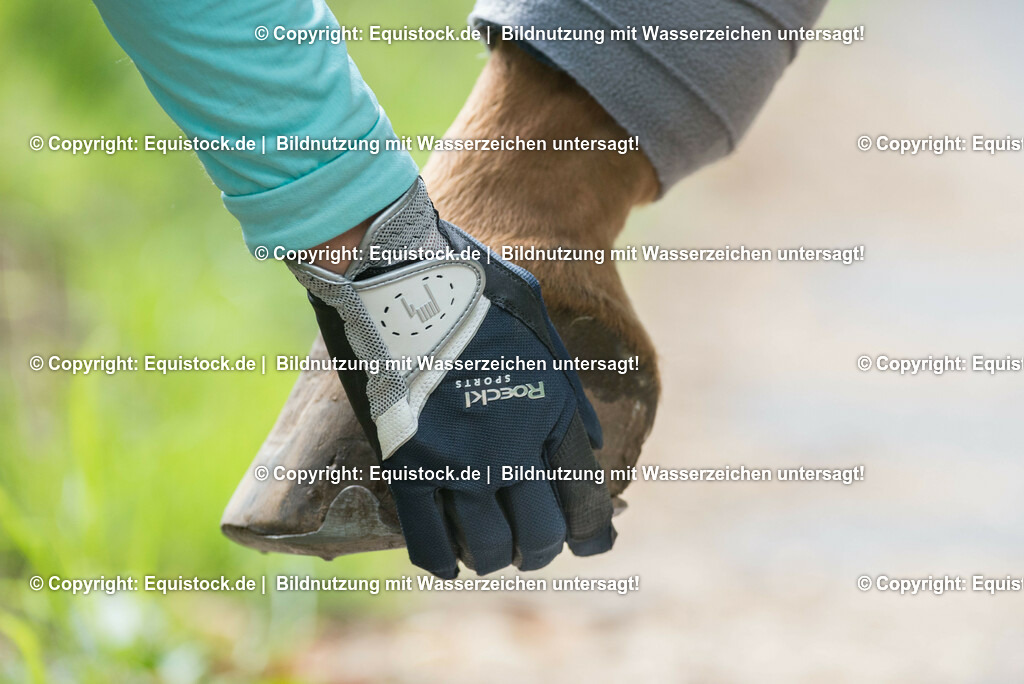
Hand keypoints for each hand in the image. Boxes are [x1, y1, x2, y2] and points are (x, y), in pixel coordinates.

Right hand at [289, 178, 613, 577]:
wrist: (394, 270)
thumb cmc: (468, 285)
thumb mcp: (538, 321)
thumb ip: (564, 386)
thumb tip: (587, 439)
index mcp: (552, 409)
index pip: (585, 494)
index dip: (594, 531)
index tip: (593, 544)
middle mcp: (512, 446)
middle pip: (542, 533)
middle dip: (543, 548)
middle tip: (534, 546)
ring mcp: (459, 461)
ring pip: (489, 546)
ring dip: (497, 557)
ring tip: (493, 550)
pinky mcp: (406, 466)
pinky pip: (426, 538)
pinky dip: (442, 560)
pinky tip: (450, 563)